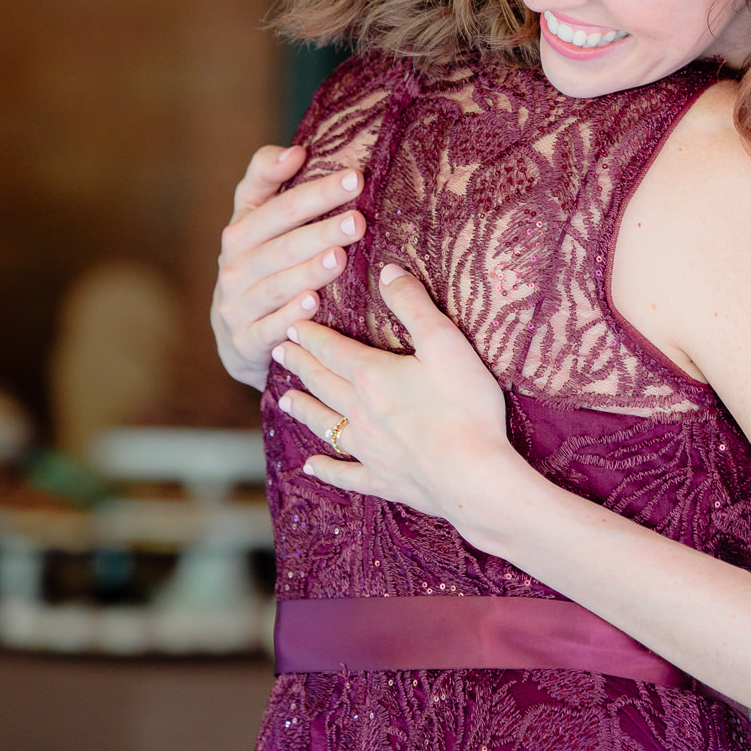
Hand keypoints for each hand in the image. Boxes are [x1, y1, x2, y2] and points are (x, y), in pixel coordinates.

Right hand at [210, 144, 365, 388]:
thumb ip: (266, 180)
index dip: (310, 189)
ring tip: (340, 258)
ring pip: (275, 284)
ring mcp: (238, 304)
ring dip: (308, 271)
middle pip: (281, 243)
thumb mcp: (254, 222)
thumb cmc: (259, 266)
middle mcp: (234, 265)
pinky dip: (290, 315)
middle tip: (358, 220)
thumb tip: (295, 149)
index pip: (275, 203)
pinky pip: (268, 327)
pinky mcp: (245, 341)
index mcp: (241, 231)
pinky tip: (314, 304)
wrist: (236, 337)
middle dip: (319, 229)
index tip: (351, 175)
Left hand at [271, 264, 517, 530]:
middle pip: (321, 383)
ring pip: (325, 424)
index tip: (291, 325)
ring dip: (304, 410)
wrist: (472, 476)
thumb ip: (414, 304)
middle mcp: (359, 412)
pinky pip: (345, 473)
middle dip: (300, 365)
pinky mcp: (382, 480)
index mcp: (371, 375)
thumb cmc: (464, 407)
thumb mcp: (445, 343)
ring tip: (284, 400)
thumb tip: (387, 270)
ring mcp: (368, 449)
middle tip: (278, 353)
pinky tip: (311, 467)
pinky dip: (326, 468)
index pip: (331, 349)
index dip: (310, 335)